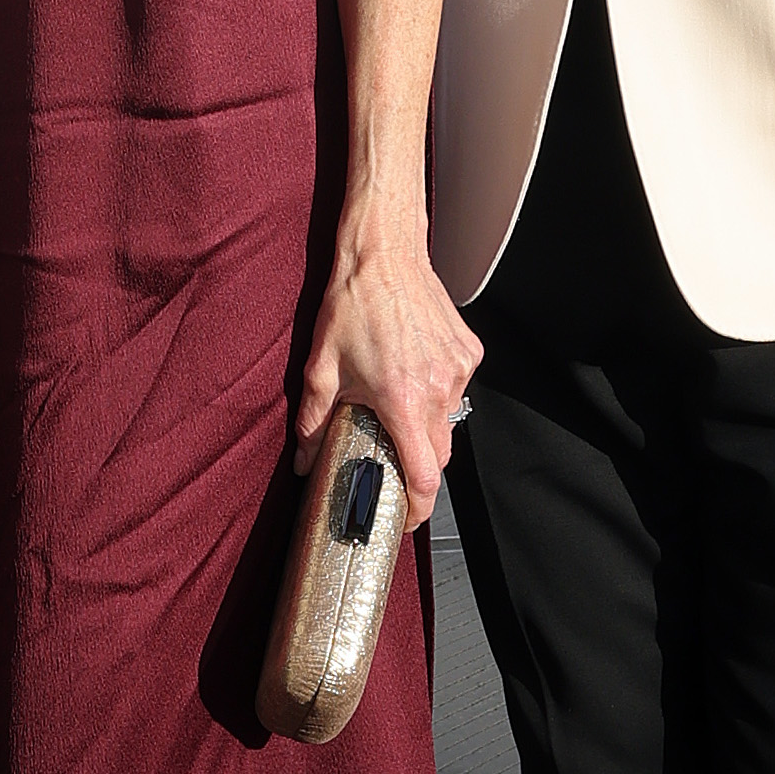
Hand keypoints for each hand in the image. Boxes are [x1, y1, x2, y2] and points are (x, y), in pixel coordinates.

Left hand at [292, 217, 477, 529]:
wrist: (384, 254)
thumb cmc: (352, 304)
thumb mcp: (321, 367)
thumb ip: (314, 422)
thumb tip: (304, 462)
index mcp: (402, 400)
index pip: (424, 475)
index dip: (417, 508)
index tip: (406, 519)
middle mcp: (439, 389)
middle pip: (440, 456)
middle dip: (418, 468)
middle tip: (391, 463)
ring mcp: (459, 370)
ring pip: (449, 421)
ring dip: (425, 425)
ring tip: (395, 404)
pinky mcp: (469, 352)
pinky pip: (457, 389)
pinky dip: (436, 392)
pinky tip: (411, 371)